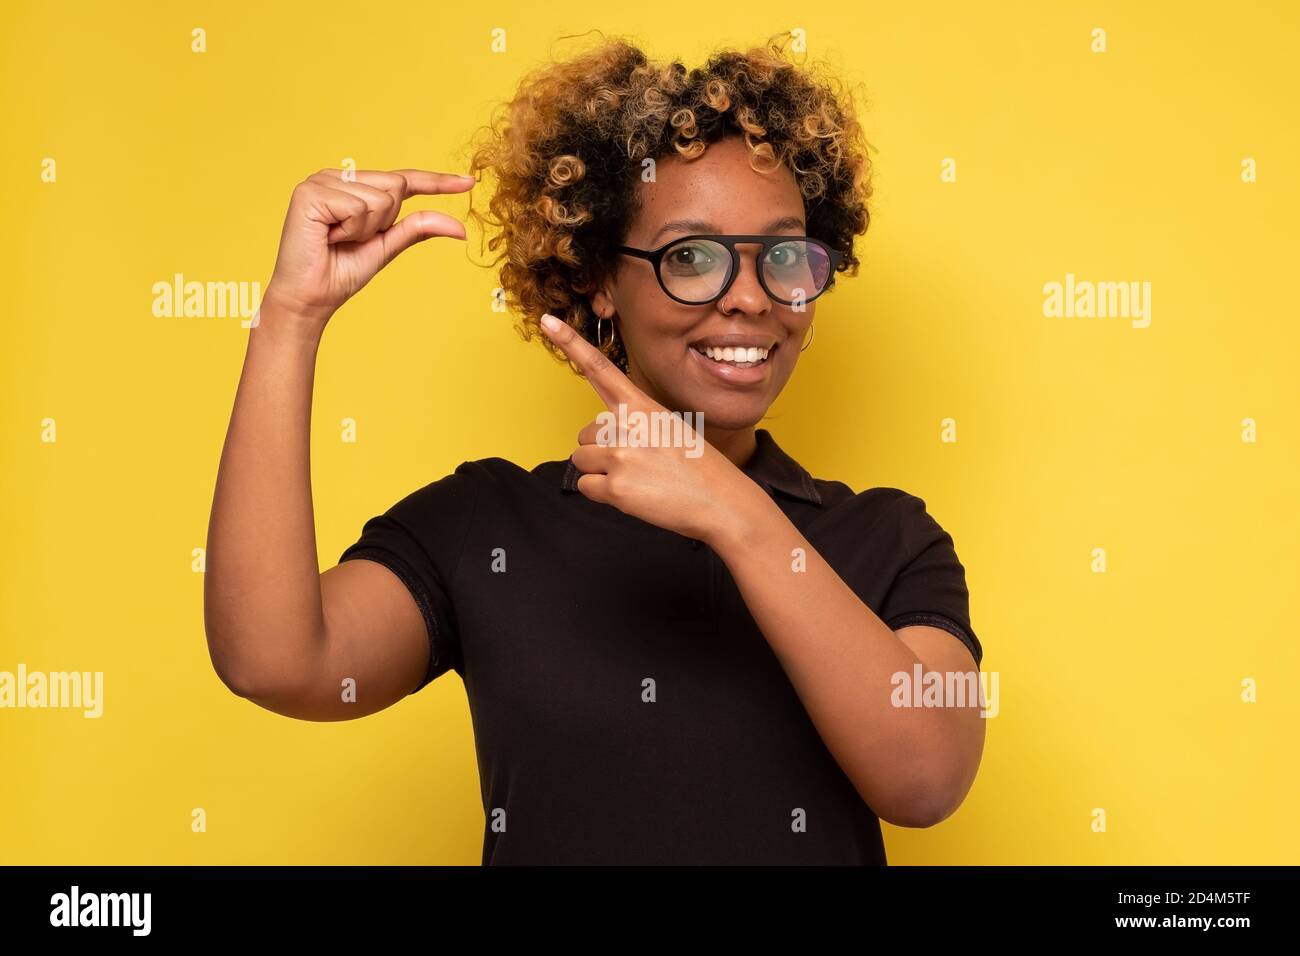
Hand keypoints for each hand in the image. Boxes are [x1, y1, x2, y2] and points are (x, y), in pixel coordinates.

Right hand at [261, 167, 473, 334]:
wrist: (311, 298)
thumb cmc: (341, 272)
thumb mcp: (387, 246)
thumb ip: (418, 228)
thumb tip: (459, 226)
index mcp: (355, 186)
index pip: (403, 179)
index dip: (437, 181)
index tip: (469, 182)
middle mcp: (338, 177)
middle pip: (396, 185)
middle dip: (385, 222)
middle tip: (353, 239)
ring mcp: (321, 180)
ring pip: (381, 198)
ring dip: (366, 229)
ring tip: (337, 239)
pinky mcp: (309, 192)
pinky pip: (358, 207)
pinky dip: (351, 229)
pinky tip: (327, 236)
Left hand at [538, 313, 763, 545]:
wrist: (720, 501)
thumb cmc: (697, 467)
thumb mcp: (669, 428)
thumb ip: (633, 424)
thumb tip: (600, 437)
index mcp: (641, 405)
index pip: (600, 368)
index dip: (571, 343)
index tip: (547, 321)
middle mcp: (627, 425)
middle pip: (584, 434)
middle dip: (602, 451)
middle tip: (638, 463)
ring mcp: (620, 455)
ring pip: (581, 460)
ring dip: (600, 472)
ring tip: (637, 479)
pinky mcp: (615, 487)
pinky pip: (586, 486)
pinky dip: (603, 494)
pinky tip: (633, 494)